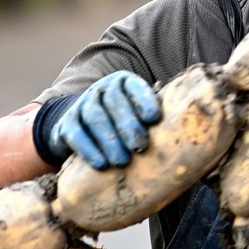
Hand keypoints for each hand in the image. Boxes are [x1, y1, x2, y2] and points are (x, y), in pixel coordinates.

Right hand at [47, 71, 162, 168]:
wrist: (82, 131)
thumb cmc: (123, 125)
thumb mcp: (138, 117)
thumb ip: (154, 120)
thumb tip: (183, 136)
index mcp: (124, 83)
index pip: (134, 86)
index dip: (144, 100)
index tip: (154, 119)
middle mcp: (102, 90)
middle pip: (114, 102)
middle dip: (128, 124)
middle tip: (141, 147)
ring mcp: (81, 105)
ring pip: (94, 117)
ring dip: (109, 140)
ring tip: (123, 161)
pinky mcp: (65, 124)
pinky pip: (76, 134)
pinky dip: (88, 149)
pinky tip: (101, 164)